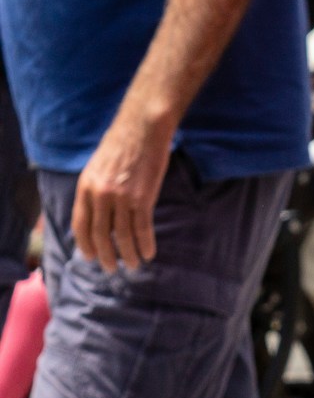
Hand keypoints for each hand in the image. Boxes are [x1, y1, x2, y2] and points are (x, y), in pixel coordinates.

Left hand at [73, 111, 170, 271]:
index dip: (85, 244)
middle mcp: (100, 195)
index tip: (90, 256)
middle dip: (105, 255)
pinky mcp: (142, 198)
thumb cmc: (123, 145)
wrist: (142, 129)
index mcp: (86, 187)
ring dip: (128, 254)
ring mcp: (121, 198)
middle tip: (110, 268)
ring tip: (133, 265)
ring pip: (122, 235)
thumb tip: (99, 213)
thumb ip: (96, 189)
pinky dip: (145, 244)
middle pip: (100, 234)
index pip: (81, 224)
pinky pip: (142, 228)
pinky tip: (149, 253)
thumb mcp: (98, 167)